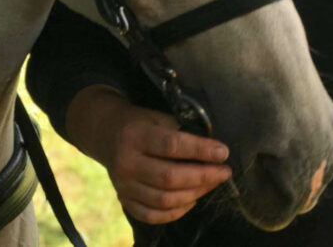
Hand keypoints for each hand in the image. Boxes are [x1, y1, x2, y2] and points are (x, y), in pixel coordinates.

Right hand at [65, 85, 232, 223]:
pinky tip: (192, 200)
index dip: (200, 150)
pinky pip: (152, 215)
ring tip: (212, 184)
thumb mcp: (159, 116)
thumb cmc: (143, 123)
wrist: (107, 135)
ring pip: (163, 200)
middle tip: (224, 172)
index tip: (223, 152)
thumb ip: (182, 130)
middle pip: (169, 178)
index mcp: (136, 136)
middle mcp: (126, 163)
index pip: (172, 145)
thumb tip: (214, 150)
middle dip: (203, 177)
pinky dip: (175, 212)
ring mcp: (123, 185)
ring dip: (194, 194)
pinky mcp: (124, 200)